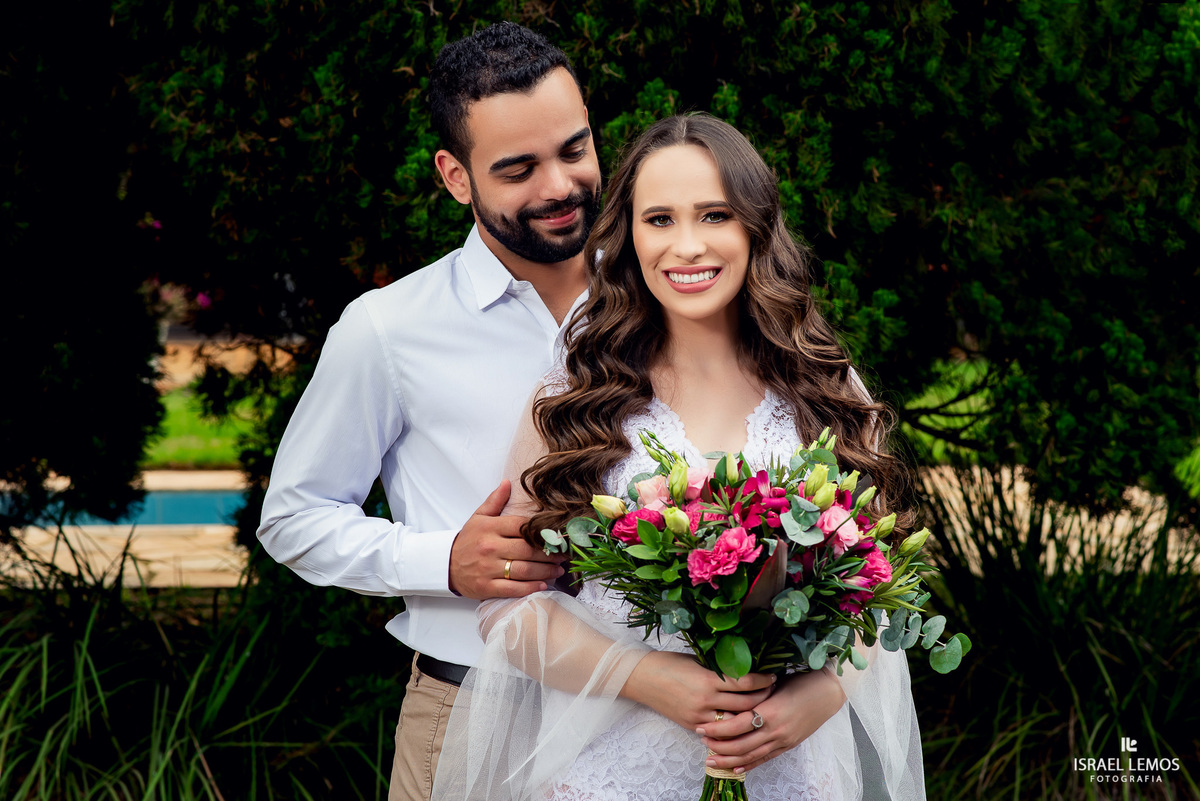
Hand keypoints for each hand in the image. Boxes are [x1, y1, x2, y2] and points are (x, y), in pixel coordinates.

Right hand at [449, 480, 564, 599]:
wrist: (445, 565)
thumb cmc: (468, 540)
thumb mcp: (478, 517)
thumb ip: (495, 500)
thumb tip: (508, 482)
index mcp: (490, 527)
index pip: (522, 526)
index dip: (543, 531)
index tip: (559, 536)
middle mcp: (489, 547)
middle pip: (528, 550)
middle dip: (550, 554)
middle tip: (564, 555)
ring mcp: (487, 568)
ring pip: (524, 570)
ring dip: (546, 571)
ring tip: (559, 570)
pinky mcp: (486, 587)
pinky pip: (514, 588)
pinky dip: (531, 587)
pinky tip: (544, 584)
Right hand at [620, 651, 775, 730]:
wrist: (641, 678)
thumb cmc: (668, 663)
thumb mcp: (697, 661)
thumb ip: (718, 669)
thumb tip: (743, 669)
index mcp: (708, 680)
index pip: (745, 683)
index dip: (762, 680)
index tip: (773, 676)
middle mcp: (706, 700)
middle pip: (746, 704)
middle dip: (763, 698)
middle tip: (773, 691)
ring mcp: (699, 716)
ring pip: (735, 721)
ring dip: (750, 714)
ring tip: (761, 706)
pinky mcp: (693, 725)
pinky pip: (719, 729)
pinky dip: (732, 724)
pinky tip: (740, 718)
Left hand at [696, 667, 845, 772]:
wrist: (829, 690)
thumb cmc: (801, 679)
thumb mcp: (774, 683)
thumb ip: (754, 693)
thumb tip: (728, 694)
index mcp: (769, 710)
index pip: (736, 725)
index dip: (716, 728)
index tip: (700, 725)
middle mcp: (775, 729)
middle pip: (740, 744)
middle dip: (718, 745)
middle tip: (701, 741)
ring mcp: (783, 740)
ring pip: (751, 755)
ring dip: (729, 759)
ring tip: (711, 759)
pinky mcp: (789, 745)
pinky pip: (766, 758)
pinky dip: (749, 764)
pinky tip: (736, 767)